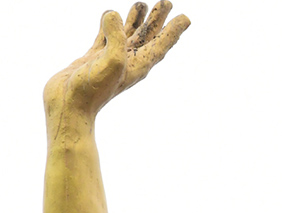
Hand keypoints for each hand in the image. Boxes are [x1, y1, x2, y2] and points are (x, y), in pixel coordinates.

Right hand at [45, 3, 189, 123]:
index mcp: (139, 64)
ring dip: (137, 20)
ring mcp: (111, 59)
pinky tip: (110, 16)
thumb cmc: (92, 90)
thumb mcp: (110, 61)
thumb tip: (114, 14)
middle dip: (159, 20)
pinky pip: (105, 36)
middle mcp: (128, 62)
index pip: (161, 44)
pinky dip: (109, 25)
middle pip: (148, 36)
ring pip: (128, 35)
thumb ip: (116, 38)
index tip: (185, 18)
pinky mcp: (94, 58)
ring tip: (142, 4)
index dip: (174, 30)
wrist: (68, 105)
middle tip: (167, 2)